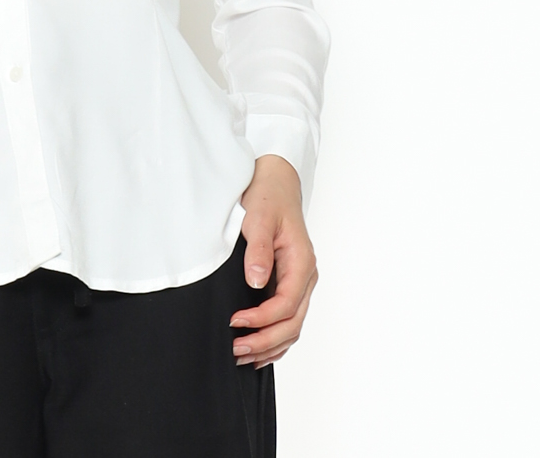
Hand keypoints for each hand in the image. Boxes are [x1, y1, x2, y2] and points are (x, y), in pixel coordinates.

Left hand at [230, 154, 317, 367]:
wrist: (275, 182)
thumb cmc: (268, 196)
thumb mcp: (260, 216)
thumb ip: (259, 249)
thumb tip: (257, 282)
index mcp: (301, 262)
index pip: (286, 303)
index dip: (262, 319)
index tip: (235, 322)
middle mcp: (305, 276)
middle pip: (292, 322)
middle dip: (265, 340)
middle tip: (236, 350)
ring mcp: (299, 282)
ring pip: (292, 326)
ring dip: (270, 345)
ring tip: (243, 356)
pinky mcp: (288, 283)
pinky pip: (287, 318)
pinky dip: (274, 337)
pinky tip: (257, 349)